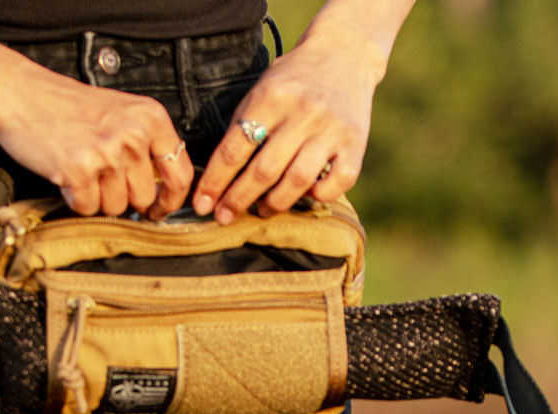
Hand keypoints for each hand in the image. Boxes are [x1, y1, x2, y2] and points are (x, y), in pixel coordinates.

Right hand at [0, 42, 193, 218]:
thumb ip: (145, 145)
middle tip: (100, 176)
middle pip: (145, 198)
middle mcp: (132, 134)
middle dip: (123, 197)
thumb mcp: (119, 113)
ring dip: (97, 198)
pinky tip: (65, 173)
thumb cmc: (64, 105)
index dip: (170, 201)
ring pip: (117, 207)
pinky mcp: (79, 170)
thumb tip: (165, 192)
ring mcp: (106, 153)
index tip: (160, 209)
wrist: (14, 91)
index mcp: (149, 117)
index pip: (179, 174)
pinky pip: (88, 208)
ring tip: (81, 168)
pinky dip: (75, 199)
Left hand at [191, 22, 385, 223]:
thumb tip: (219, 176)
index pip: (235, 148)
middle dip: (239, 199)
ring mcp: (331, 130)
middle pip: (264, 170)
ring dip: (276, 203)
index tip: (202, 205)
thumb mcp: (263, 88)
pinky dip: (319, 196)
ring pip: (298, 181)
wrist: (344, 53)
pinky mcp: (355, 144)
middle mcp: (303, 113)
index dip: (215, 182)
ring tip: (263, 209)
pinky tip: (307, 195)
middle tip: (224, 217)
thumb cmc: (294, 79)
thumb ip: (245, 125)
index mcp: (272, 96)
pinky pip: (336, 183)